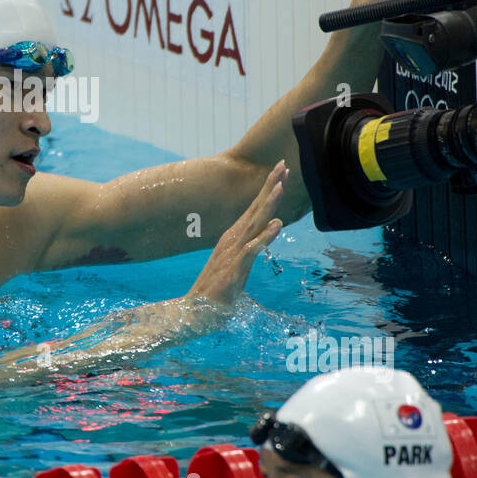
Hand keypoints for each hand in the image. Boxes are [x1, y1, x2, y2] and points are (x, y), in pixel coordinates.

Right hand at [187, 160, 287, 305]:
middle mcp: (233, 241)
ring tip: (280, 186)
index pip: (254, 208)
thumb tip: (267, 228)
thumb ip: (250, 247)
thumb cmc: (216, 290)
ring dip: (267, 205)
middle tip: (282, 164)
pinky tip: (276, 224)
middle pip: (255, 209)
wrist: (194, 313)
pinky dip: (264, 236)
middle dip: (270, 187)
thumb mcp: (237, 264)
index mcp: (234, 238)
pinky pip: (251, 250)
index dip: (267, 189)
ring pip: (254, 225)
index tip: (280, 169)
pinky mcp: (233, 271)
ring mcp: (232, 254)